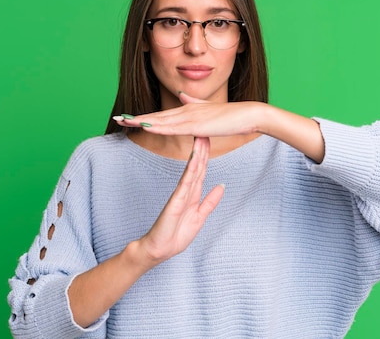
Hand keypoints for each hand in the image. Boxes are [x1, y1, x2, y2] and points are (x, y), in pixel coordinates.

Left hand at [114, 92, 263, 137]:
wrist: (249, 115)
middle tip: (117, 119)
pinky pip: (173, 127)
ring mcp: (191, 117)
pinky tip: (145, 126)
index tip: (128, 118)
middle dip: (135, 119)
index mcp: (187, 110)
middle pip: (156, 116)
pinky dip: (158, 126)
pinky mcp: (197, 125)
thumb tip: (182, 95)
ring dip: (141, 122)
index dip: (143, 116)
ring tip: (124, 122)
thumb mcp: (209, 109)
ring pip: (160, 120)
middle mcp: (186, 111)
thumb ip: (195, 102)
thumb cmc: (232, 115)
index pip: (161, 115)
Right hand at [138, 136, 223, 263]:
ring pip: (191, 171)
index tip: (210, 139)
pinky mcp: (175, 202)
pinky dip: (190, 171)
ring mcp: (180, 195)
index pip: (202, 170)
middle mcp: (186, 191)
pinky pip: (185, 184)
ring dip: (197, 154)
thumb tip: (221, 186)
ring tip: (201, 138)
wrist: (158, 250)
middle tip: (206, 129)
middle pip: (197, 166)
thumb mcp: (199, 217)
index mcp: (193, 194)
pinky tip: (195, 160)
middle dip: (202, 148)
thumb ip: (210, 202)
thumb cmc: (175, 235)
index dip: (207, 155)